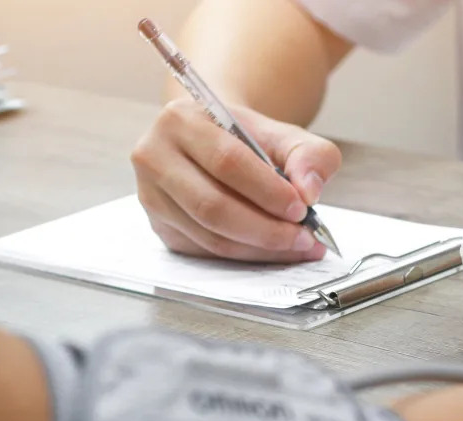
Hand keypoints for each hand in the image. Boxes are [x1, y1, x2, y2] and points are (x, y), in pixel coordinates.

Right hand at [131, 99, 341, 262]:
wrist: (217, 142)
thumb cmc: (248, 139)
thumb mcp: (286, 135)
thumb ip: (310, 155)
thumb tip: (309, 191)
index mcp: (181, 121)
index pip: (226, 162)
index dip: (267, 191)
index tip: (302, 209)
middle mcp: (155, 157)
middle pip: (212, 206)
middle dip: (266, 229)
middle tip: (303, 237)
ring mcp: (152, 197)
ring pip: (210, 236)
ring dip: (259, 249)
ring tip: (297, 246)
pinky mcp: (161, 228)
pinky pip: (207, 251)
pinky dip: (246, 256)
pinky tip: (273, 250)